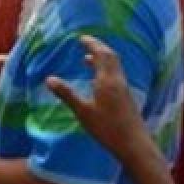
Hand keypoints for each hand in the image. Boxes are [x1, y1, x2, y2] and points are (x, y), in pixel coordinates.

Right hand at [46, 35, 146, 163]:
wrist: (134, 145)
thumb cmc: (107, 128)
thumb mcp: (83, 112)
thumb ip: (66, 94)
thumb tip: (49, 79)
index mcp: (107, 81)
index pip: (101, 55)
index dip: (92, 44)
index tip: (81, 38)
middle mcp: (118, 81)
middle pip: (111, 57)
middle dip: (98, 47)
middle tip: (86, 43)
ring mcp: (124, 89)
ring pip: (115, 67)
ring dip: (103, 58)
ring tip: (88, 58)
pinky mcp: (126, 98)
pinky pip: (115, 75)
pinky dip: (105, 70)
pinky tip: (98, 79)